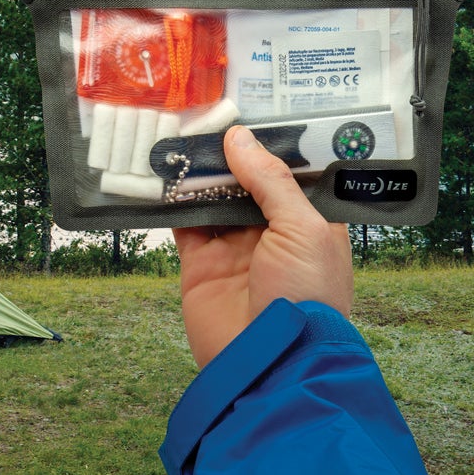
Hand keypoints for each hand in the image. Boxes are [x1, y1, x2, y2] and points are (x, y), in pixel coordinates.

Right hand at [173, 125, 353, 367]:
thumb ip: (271, 181)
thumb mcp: (303, 228)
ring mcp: (235, 250)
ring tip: (180, 135)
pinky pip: (184, 226)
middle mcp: (274, 233)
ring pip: (213, 199)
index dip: (270, 145)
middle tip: (204, 115)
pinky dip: (171, 202)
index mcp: (311, 223)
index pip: (291, 174)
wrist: (270, 364)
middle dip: (229, 154)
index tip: (248, 110)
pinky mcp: (201, 267)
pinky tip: (162, 172)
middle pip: (247, 183)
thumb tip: (239, 138)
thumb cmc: (306, 296)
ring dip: (198, 173)